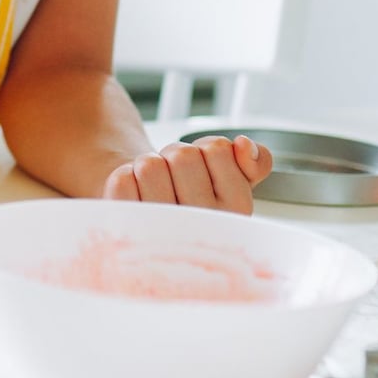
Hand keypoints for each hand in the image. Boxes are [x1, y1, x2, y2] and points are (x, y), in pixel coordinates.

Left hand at [101, 135, 272, 213]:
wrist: (157, 223)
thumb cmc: (193, 197)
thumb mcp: (234, 180)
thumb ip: (255, 164)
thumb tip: (245, 145)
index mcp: (236, 214)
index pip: (217, 149)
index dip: (204, 149)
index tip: (204, 169)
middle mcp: (203, 229)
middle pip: (182, 155)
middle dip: (175, 155)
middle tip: (176, 178)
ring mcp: (162, 232)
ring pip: (150, 165)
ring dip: (149, 166)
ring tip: (156, 188)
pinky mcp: (127, 228)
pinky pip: (122, 179)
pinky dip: (125, 177)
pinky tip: (137, 197)